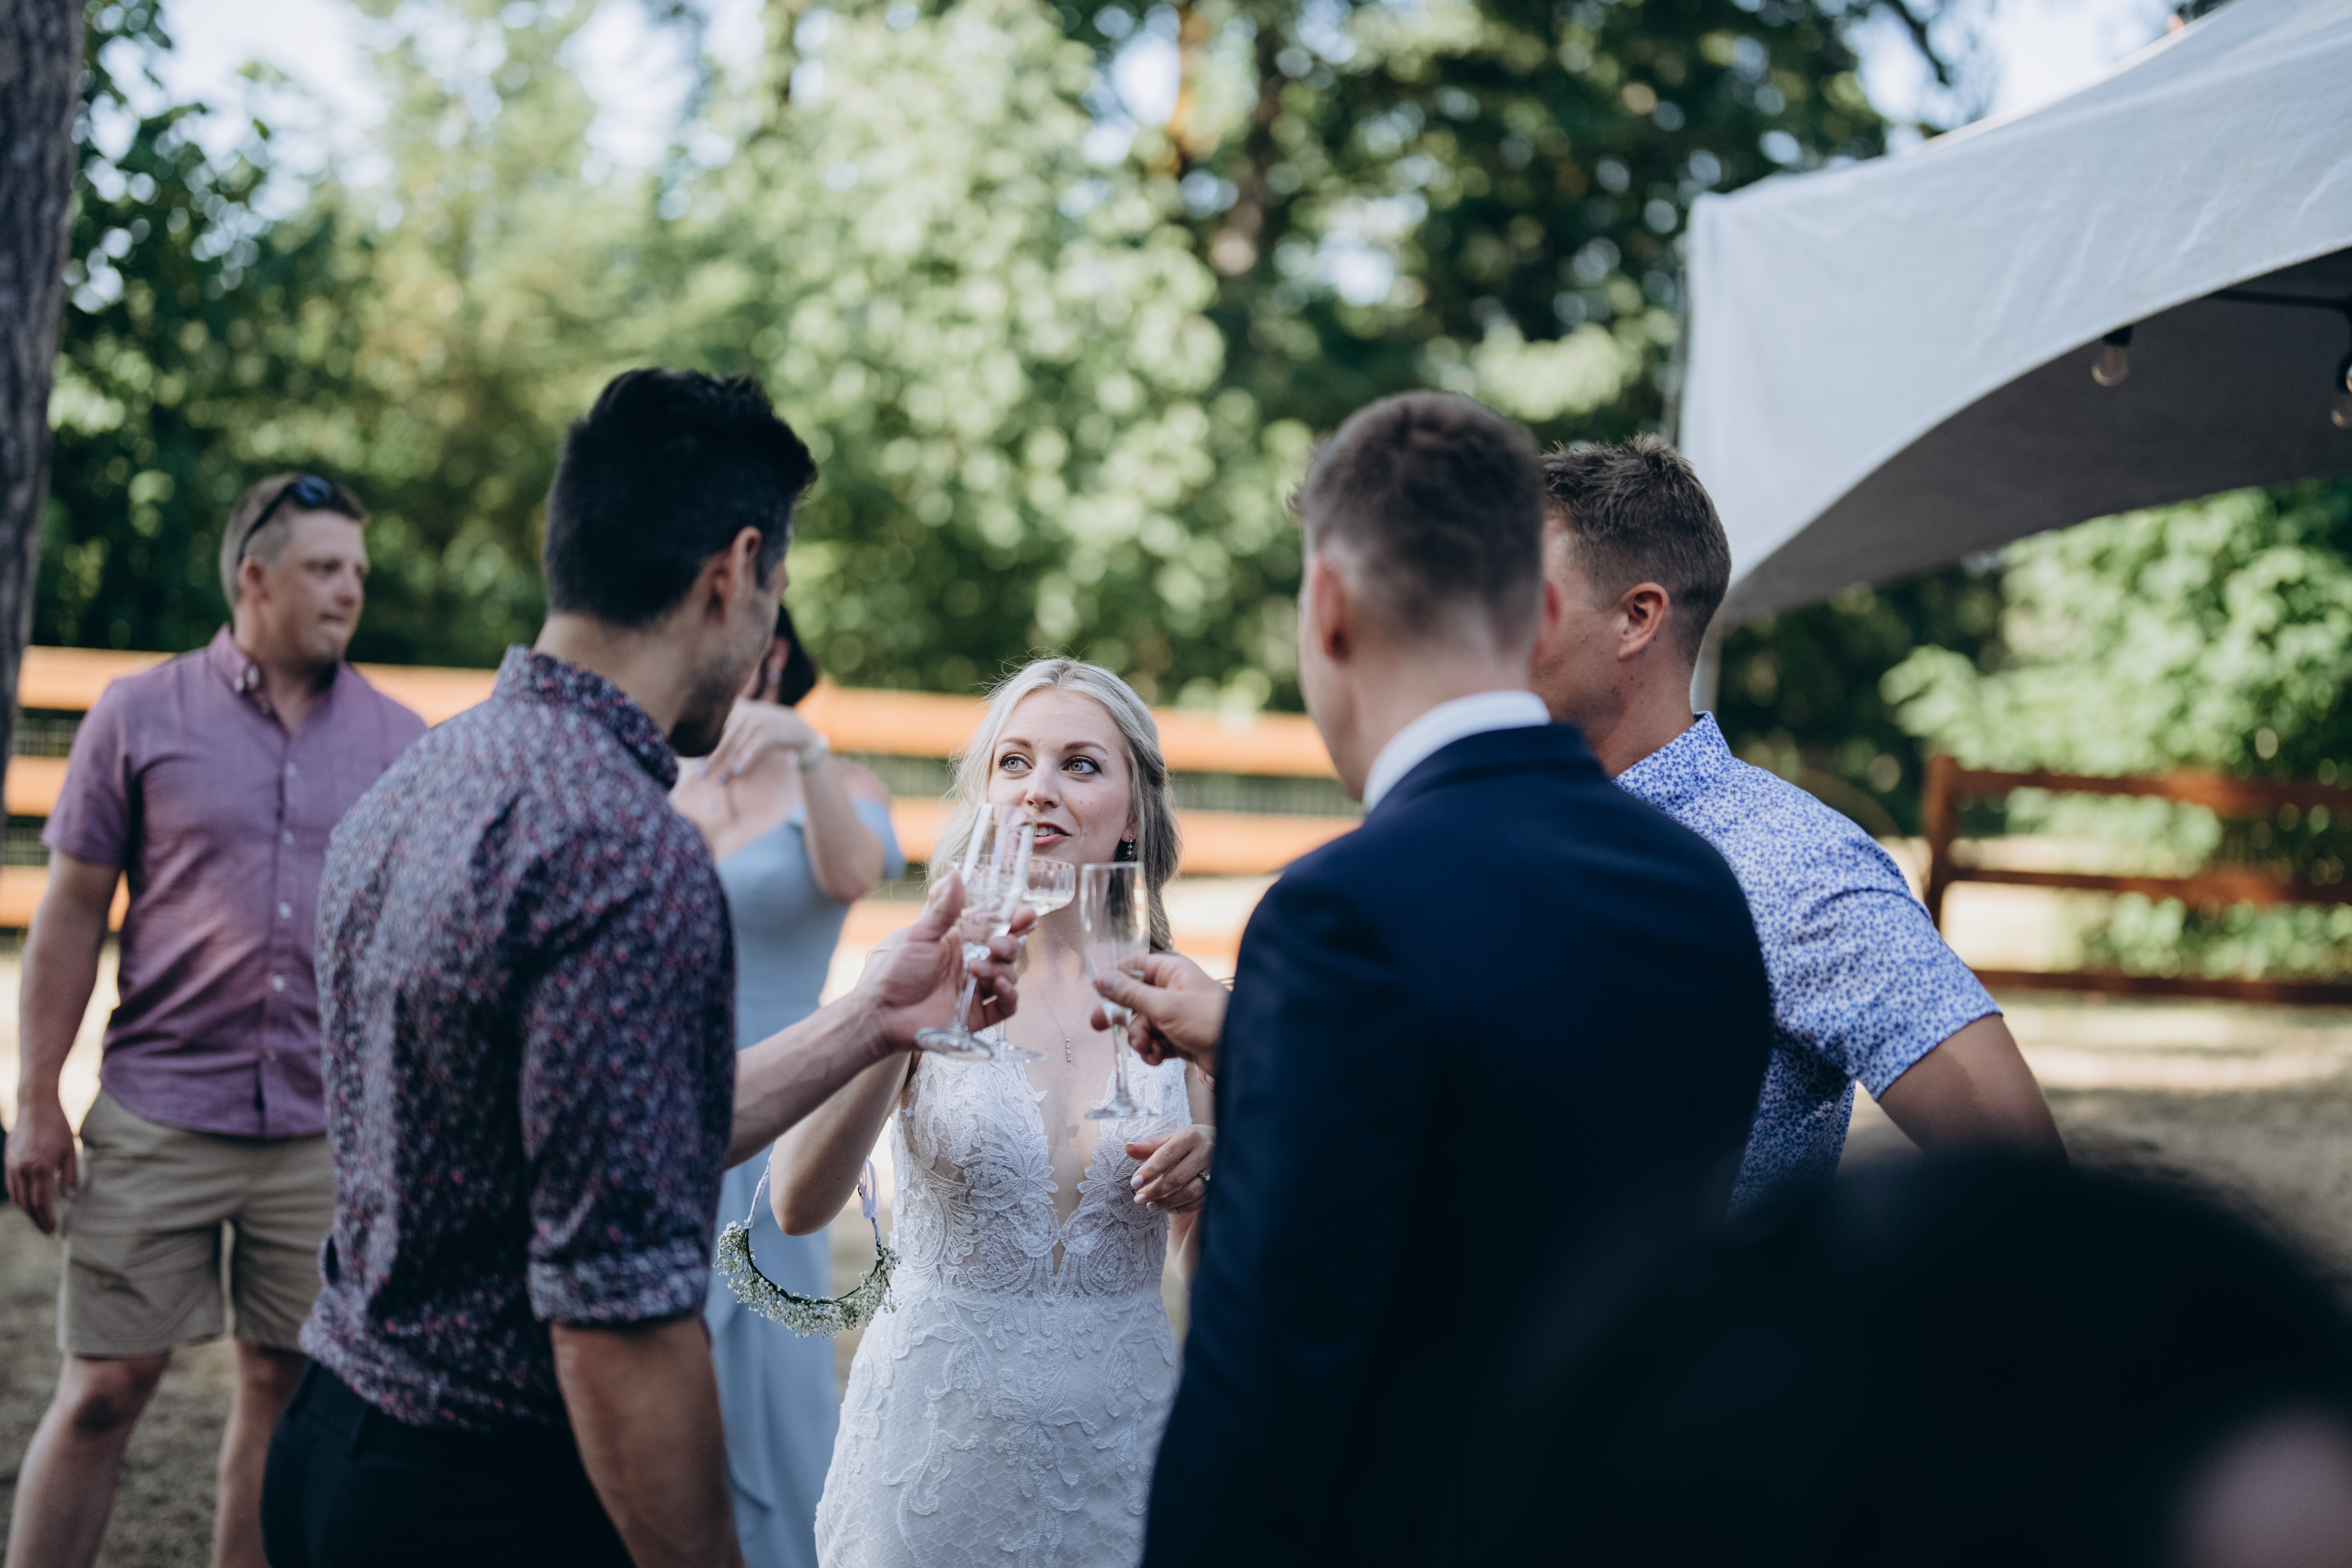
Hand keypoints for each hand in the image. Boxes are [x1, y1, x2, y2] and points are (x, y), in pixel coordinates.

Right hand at [5, 1096, 77, 1234]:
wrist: (35, 1107)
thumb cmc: (58, 1127)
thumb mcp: (70, 1151)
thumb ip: (70, 1177)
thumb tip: (70, 1201)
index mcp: (40, 1167)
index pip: (41, 1202)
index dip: (47, 1218)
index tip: (54, 1229)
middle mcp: (22, 1169)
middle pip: (27, 1204)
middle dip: (37, 1220)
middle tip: (47, 1231)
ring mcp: (12, 1166)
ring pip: (16, 1197)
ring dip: (27, 1212)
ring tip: (39, 1220)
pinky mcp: (8, 1161)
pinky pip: (11, 1187)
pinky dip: (19, 1198)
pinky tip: (29, 1204)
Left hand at [701, 699, 824, 780]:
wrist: (798, 729)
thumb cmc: (768, 730)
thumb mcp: (749, 724)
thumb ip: (730, 732)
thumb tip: (706, 754)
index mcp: (736, 707)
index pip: (715, 728)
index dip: (704, 745)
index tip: (694, 761)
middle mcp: (744, 711)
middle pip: (722, 738)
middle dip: (712, 757)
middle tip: (700, 773)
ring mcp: (755, 720)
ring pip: (735, 745)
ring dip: (726, 764)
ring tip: (719, 779)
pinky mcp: (767, 731)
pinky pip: (750, 748)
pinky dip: (743, 760)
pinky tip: (737, 771)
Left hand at [858, 875, 1035, 1048]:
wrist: (884, 1012)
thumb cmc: (898, 971)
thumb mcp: (921, 935)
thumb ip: (943, 909)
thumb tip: (957, 874)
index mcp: (962, 942)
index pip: (997, 928)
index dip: (1014, 921)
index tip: (1025, 915)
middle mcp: (972, 964)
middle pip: (1007, 951)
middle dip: (1010, 944)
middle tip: (998, 944)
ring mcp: (976, 990)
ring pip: (1009, 976)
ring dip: (1002, 970)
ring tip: (977, 968)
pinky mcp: (976, 1015)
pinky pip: (1006, 1007)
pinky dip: (1009, 996)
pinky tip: (999, 986)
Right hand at [1092, 952, 1227, 1078]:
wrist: (1241, 1054)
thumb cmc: (1209, 1021)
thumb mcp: (1165, 1006)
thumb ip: (1131, 994)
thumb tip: (1103, 979)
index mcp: (1173, 972)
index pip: (1136, 966)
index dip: (1116, 977)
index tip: (1099, 991)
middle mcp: (1174, 991)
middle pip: (1135, 999)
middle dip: (1122, 1015)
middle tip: (1099, 1025)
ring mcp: (1177, 1016)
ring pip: (1143, 1024)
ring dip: (1140, 1038)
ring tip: (1148, 1047)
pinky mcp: (1180, 1038)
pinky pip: (1155, 1042)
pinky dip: (1153, 1051)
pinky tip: (1158, 1057)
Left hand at [1126, 1125, 1213, 1213]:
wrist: (1223, 1141)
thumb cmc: (1191, 1140)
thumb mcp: (1171, 1137)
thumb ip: (1150, 1145)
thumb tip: (1127, 1148)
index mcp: (1190, 1137)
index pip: (1167, 1155)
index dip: (1149, 1170)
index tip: (1134, 1183)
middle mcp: (1205, 1152)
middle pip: (1177, 1177)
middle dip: (1155, 1190)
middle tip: (1139, 1199)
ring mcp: (1215, 1170)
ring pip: (1190, 1192)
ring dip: (1167, 1202)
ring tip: (1150, 1206)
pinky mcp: (1220, 1185)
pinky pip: (1200, 1201)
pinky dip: (1182, 1208)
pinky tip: (1168, 1208)